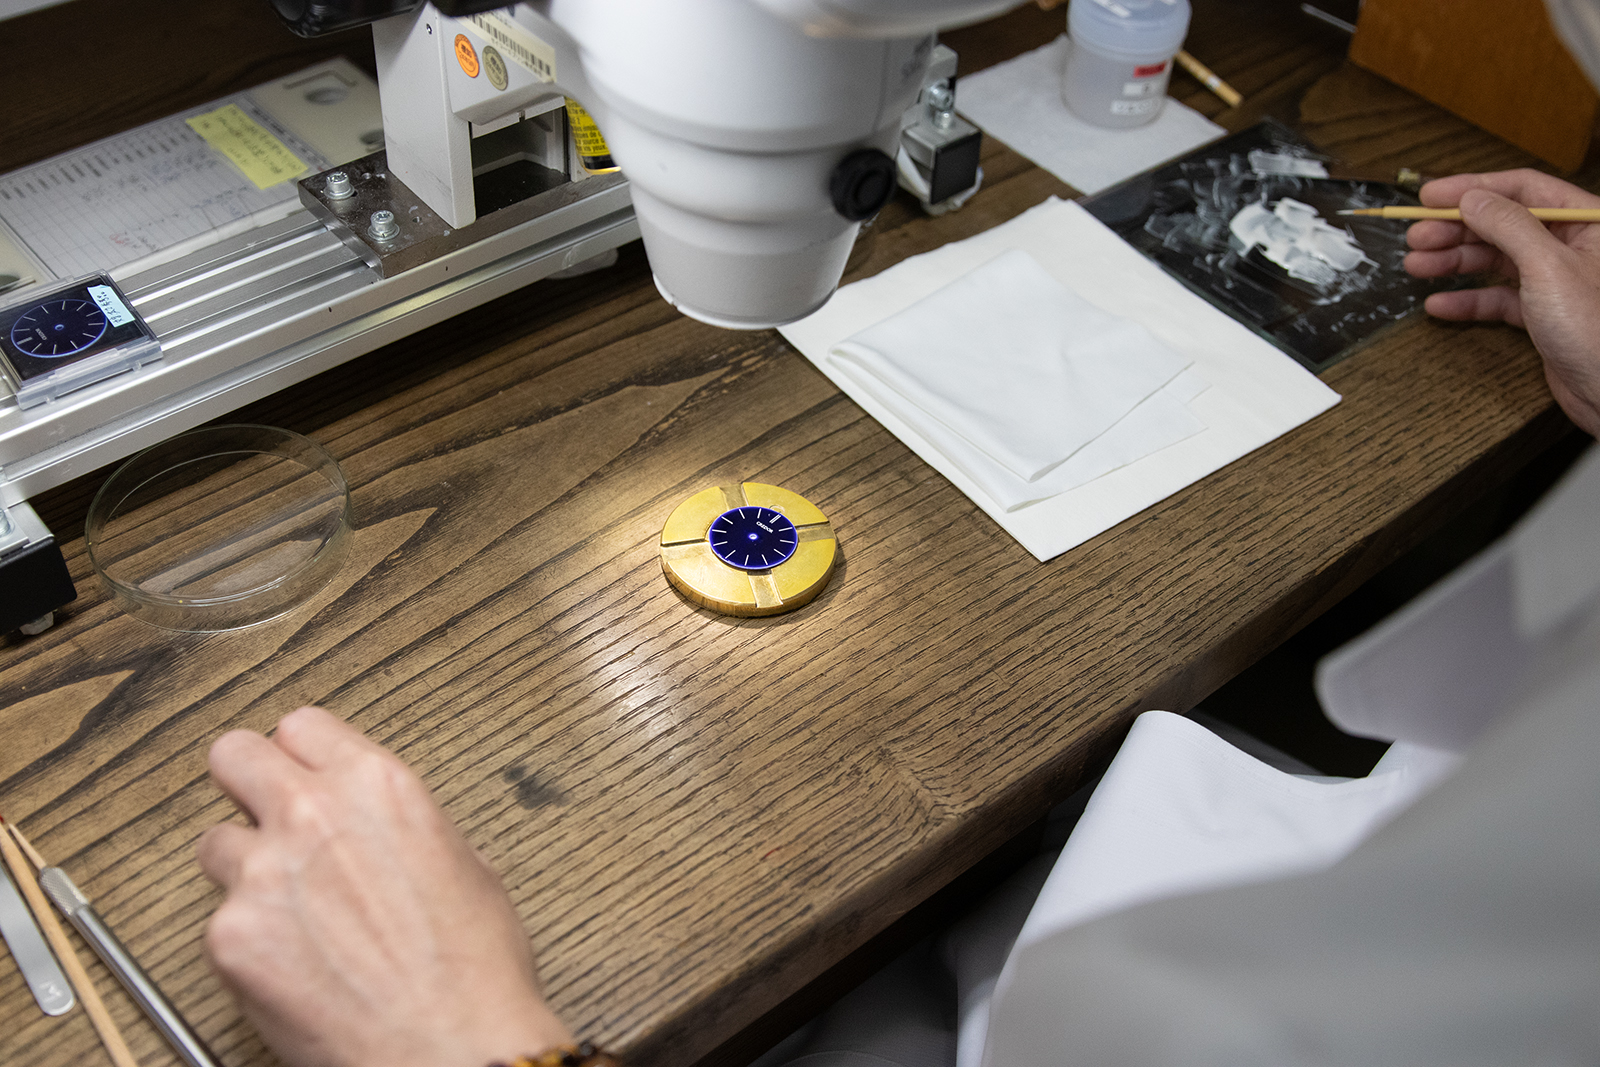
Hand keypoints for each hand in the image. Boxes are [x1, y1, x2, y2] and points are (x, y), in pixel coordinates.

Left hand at [196, 706, 571, 1066]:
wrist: (452, 1048)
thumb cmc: (474, 970)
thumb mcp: (466, 863)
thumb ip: (402, 825)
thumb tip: (376, 826)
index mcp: (380, 787)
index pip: (301, 726)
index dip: (300, 755)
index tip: (301, 775)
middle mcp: (314, 816)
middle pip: (233, 754)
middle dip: (246, 784)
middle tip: (263, 817)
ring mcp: (264, 874)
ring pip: (214, 843)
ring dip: (242, 869)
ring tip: (289, 913)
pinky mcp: (231, 937)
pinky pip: (218, 921)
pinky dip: (247, 942)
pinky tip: (294, 967)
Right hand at [1403, 169, 1599, 434]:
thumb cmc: (1596, 329)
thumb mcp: (1548, 267)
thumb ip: (1509, 226)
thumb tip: (1473, 198)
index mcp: (1587, 221)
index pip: (1524, 189)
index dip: (1474, 188)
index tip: (1430, 195)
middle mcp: (1571, 246)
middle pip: (1503, 225)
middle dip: (1456, 230)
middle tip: (1416, 236)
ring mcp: (1556, 281)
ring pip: (1496, 261)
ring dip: (1454, 263)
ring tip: (1416, 266)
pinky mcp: (1543, 315)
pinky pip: (1498, 299)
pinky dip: (1468, 300)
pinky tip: (1440, 304)